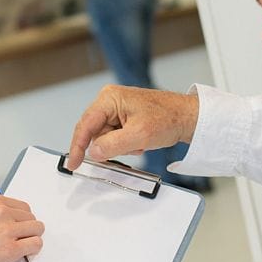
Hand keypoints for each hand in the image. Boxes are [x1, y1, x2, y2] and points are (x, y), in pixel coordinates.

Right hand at [0, 194, 43, 261]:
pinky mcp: (11, 249)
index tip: (16, 230)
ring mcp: (8, 230)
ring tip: (17, 248)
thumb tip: (14, 222)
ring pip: (37, 230)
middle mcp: (3, 212)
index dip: (22, 221)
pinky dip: (32, 250)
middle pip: (32, 219)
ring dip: (31, 240)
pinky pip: (36, 245)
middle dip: (27, 231)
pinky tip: (21, 255)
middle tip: (16, 242)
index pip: (24, 208)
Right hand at [66, 85, 199, 169]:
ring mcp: (116, 109)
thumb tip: (94, 152)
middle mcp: (109, 101)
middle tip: (130, 148)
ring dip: (120, 146)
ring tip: (140, 142)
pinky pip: (115, 137)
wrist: (188, 118)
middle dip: (110, 145)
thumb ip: (112, 145)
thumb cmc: (169, 118)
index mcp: (109, 98)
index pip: (85, 124)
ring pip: (105, 138)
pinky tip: (140, 141)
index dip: (78, 146)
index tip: (73, 163)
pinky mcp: (123, 117)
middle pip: (94, 132)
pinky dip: (126, 144)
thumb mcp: (139, 135)